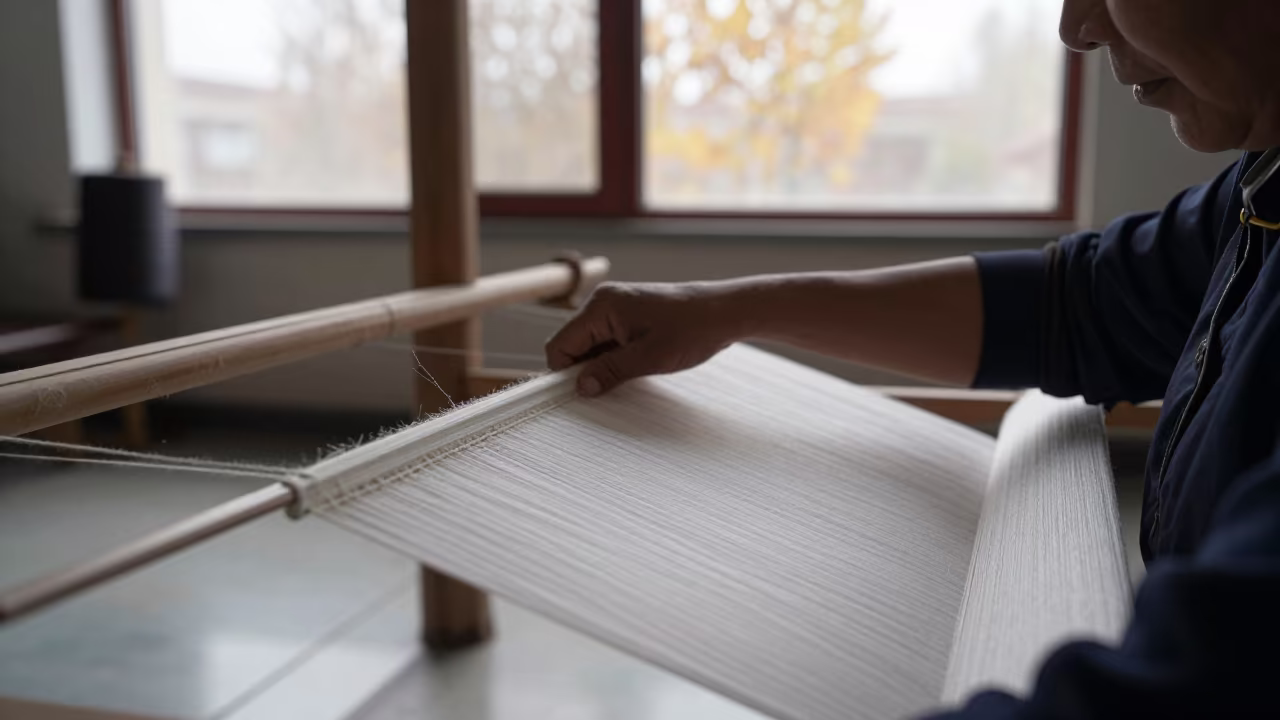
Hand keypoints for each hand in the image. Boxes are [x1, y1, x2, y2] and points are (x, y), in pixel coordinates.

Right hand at [545, 281, 745, 395]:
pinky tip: (634, 367)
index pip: (560, 345)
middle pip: (572, 344)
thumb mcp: (650, 358)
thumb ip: (610, 371)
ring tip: (630, 374)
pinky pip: (606, 340)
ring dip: (602, 365)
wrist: (724, 311)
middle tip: (610, 388)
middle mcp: (603, 302)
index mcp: (602, 306)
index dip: (565, 373)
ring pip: (590, 345)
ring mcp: (615, 307)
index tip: (580, 395)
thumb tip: (581, 387)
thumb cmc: (692, 329)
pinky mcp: (627, 314)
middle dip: (585, 370)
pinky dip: (613, 357)